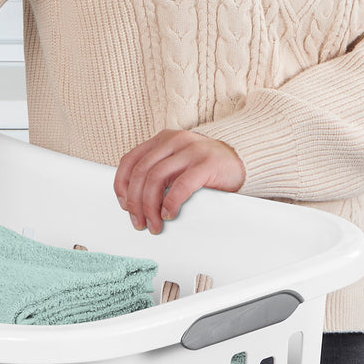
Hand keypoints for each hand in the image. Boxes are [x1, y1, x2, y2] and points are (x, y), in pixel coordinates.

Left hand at [114, 130, 245, 233]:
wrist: (242, 160)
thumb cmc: (206, 167)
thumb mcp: (177, 164)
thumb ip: (157, 172)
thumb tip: (132, 201)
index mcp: (162, 140)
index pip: (130, 160)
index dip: (121, 185)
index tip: (124, 205)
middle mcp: (174, 141)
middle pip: (141, 173)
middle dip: (136, 203)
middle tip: (139, 222)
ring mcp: (191, 150)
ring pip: (156, 178)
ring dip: (150, 207)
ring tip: (155, 224)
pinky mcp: (207, 163)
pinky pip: (181, 185)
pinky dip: (171, 202)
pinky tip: (169, 214)